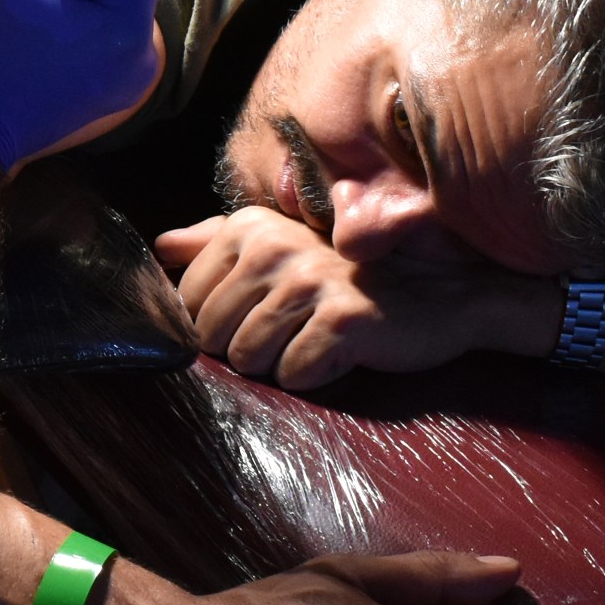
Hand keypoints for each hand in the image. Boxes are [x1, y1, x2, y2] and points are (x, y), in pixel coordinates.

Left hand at [157, 208, 554, 388]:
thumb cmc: (351, 275)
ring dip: (279, 364)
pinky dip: (313, 376)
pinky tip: (339, 353)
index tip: (257, 317)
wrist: (444, 291)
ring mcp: (310, 282)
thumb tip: (159, 246)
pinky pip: (293, 375)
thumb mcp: (282, 246)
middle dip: (245, 348)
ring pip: (248, 359)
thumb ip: (215, 243)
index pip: (187, 302)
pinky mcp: (342, 320)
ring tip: (312, 341)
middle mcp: (274, 248)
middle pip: (212, 336)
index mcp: (250, 228)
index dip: (215, 325)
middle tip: (291, 332)